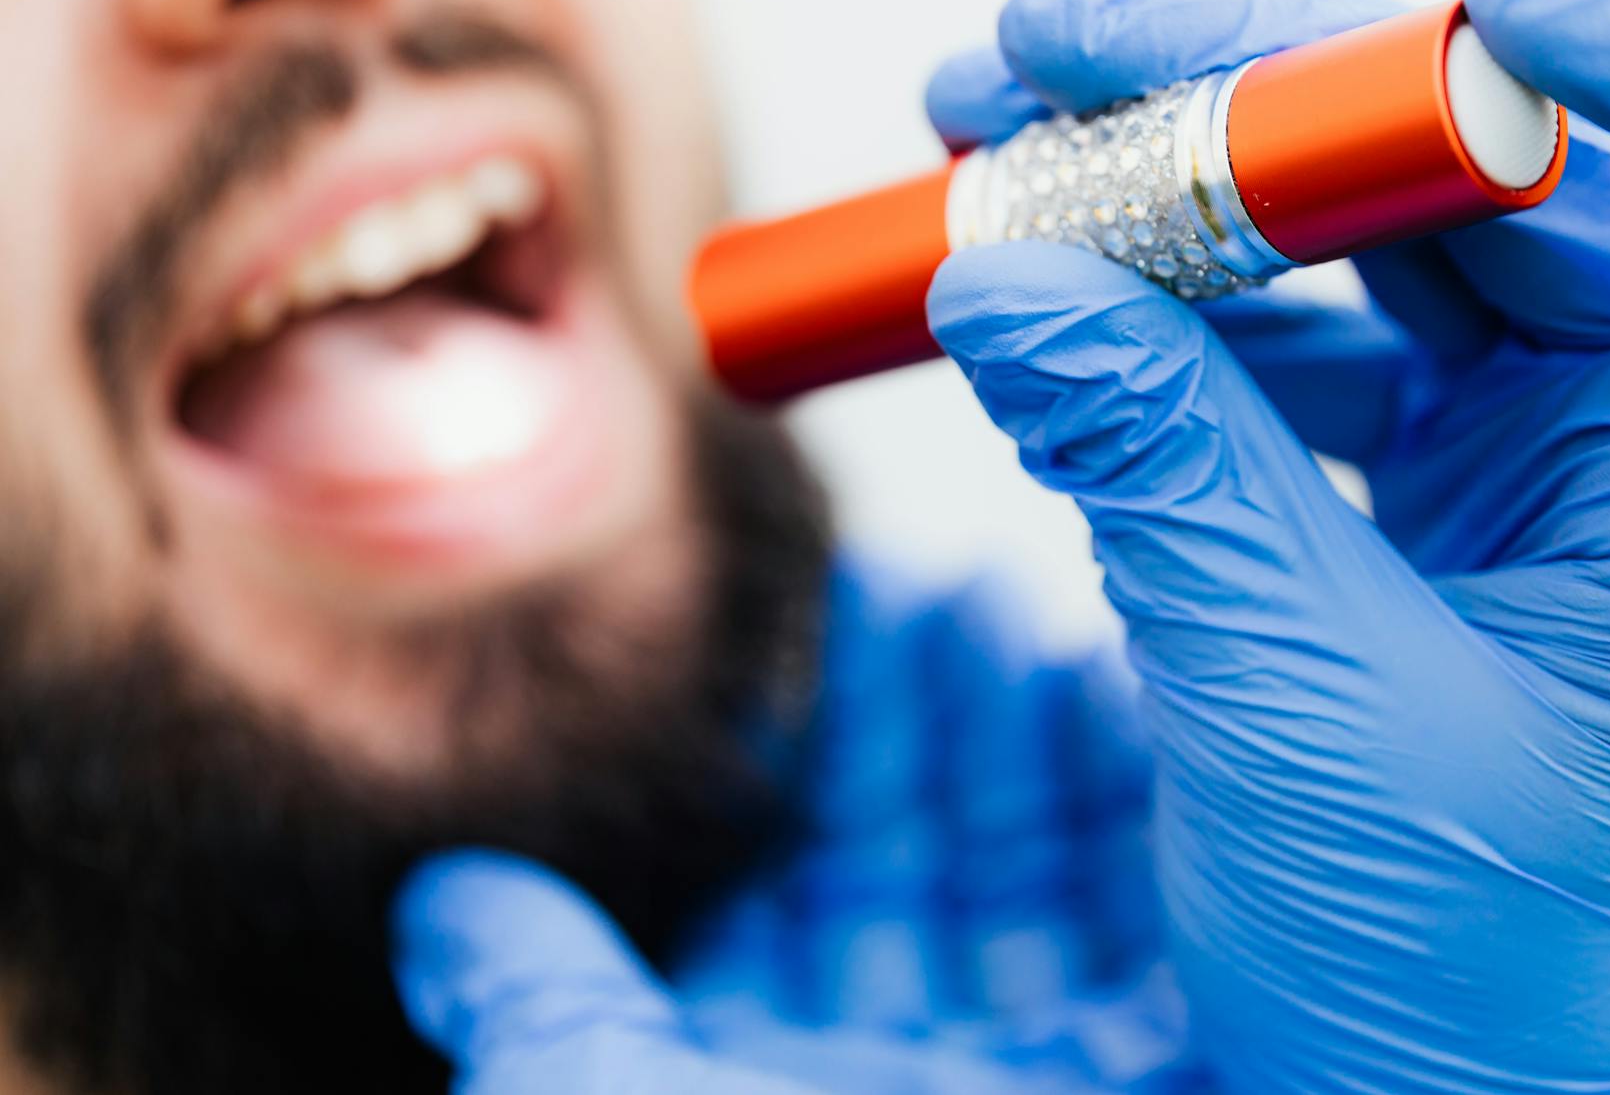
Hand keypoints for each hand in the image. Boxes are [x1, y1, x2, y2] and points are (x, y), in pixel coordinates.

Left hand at [391, 569, 1193, 1094]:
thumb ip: (547, 1008)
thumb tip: (442, 908)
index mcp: (798, 1075)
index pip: (822, 872)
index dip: (845, 726)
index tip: (867, 596)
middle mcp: (926, 1074)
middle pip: (943, 857)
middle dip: (954, 706)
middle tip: (967, 572)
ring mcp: (1051, 1076)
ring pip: (1051, 880)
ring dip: (1048, 738)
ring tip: (1046, 607)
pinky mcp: (1159, 1074)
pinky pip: (1153, 929)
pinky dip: (1147, 816)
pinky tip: (1140, 704)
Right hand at [926, 0, 1609, 1090]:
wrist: (1427, 1078)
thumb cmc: (1445, 956)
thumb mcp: (1295, 703)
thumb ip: (1161, 472)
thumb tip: (1002, 274)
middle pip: (1486, 162)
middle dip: (1260, 84)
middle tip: (1047, 44)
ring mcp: (1515, 437)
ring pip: (1360, 227)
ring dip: (1170, 178)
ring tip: (981, 137)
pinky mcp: (1406, 470)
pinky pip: (1278, 337)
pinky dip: (1148, 317)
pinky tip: (1028, 320)